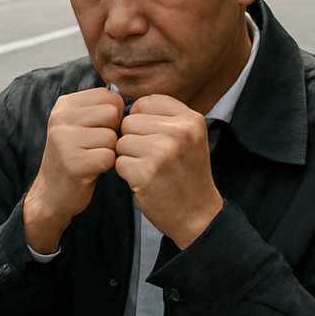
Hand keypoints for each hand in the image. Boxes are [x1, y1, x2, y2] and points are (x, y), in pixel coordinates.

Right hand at [23, 88, 123, 252]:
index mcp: (64, 105)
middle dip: (113, 132)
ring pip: (113, 137)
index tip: (98, 131)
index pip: (110, 97)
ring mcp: (64, 140)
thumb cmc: (75, 157)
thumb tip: (132, 101)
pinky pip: (109, 157)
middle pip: (113, 114)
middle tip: (96, 147)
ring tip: (93, 159)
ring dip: (110, 151)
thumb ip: (99, 109)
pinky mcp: (73, 162)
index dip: (114, 116)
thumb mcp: (79, 125)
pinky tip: (93, 170)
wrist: (52, 193)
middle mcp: (60, 118)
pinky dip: (107, 166)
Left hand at [115, 95, 223, 248]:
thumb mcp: (187, 137)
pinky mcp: (147, 172)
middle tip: (151, 158)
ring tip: (148, 168)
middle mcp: (180, 132)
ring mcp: (163, 151)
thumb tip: (121, 103)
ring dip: (127, 156)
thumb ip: (162, 117)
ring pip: (121, 141)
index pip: (145, 102)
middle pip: (129, 121)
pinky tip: (143, 180)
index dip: (141, 120)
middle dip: (132, 139)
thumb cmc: (185, 173)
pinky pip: (118, 161)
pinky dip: (125, 173)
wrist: (197, 213)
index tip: (154, 138)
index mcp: (190, 119)